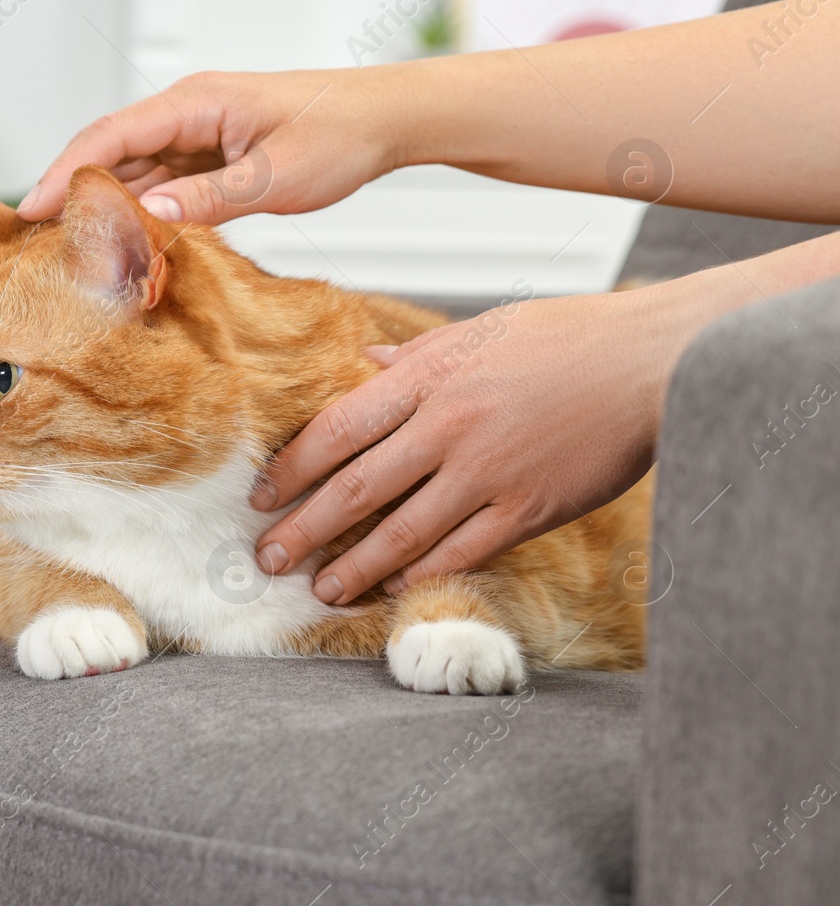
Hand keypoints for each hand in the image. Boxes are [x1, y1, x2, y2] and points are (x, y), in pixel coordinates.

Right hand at [18, 69, 406, 223]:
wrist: (387, 119)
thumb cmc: (341, 134)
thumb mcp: (275, 177)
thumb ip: (209, 197)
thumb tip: (145, 215)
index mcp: (197, 102)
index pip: (112, 135)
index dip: (66, 173)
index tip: (30, 209)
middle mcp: (189, 112)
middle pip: (112, 151)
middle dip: (70, 190)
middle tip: (30, 238)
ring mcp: (199, 134)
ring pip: (134, 169)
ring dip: (103, 204)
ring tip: (65, 246)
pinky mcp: (213, 156)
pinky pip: (163, 182)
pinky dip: (140, 209)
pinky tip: (122, 239)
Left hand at [249, 284, 702, 603]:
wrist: (655, 360)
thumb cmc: (571, 336)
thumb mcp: (482, 327)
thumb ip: (419, 353)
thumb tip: (369, 361)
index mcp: (429, 377)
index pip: (336, 431)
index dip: (291, 470)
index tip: (261, 496)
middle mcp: (448, 427)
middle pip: (356, 489)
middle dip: (304, 529)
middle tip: (268, 559)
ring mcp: (488, 472)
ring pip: (402, 532)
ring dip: (353, 566)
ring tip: (321, 588)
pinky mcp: (529, 507)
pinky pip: (462, 550)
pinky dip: (422, 572)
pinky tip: (393, 586)